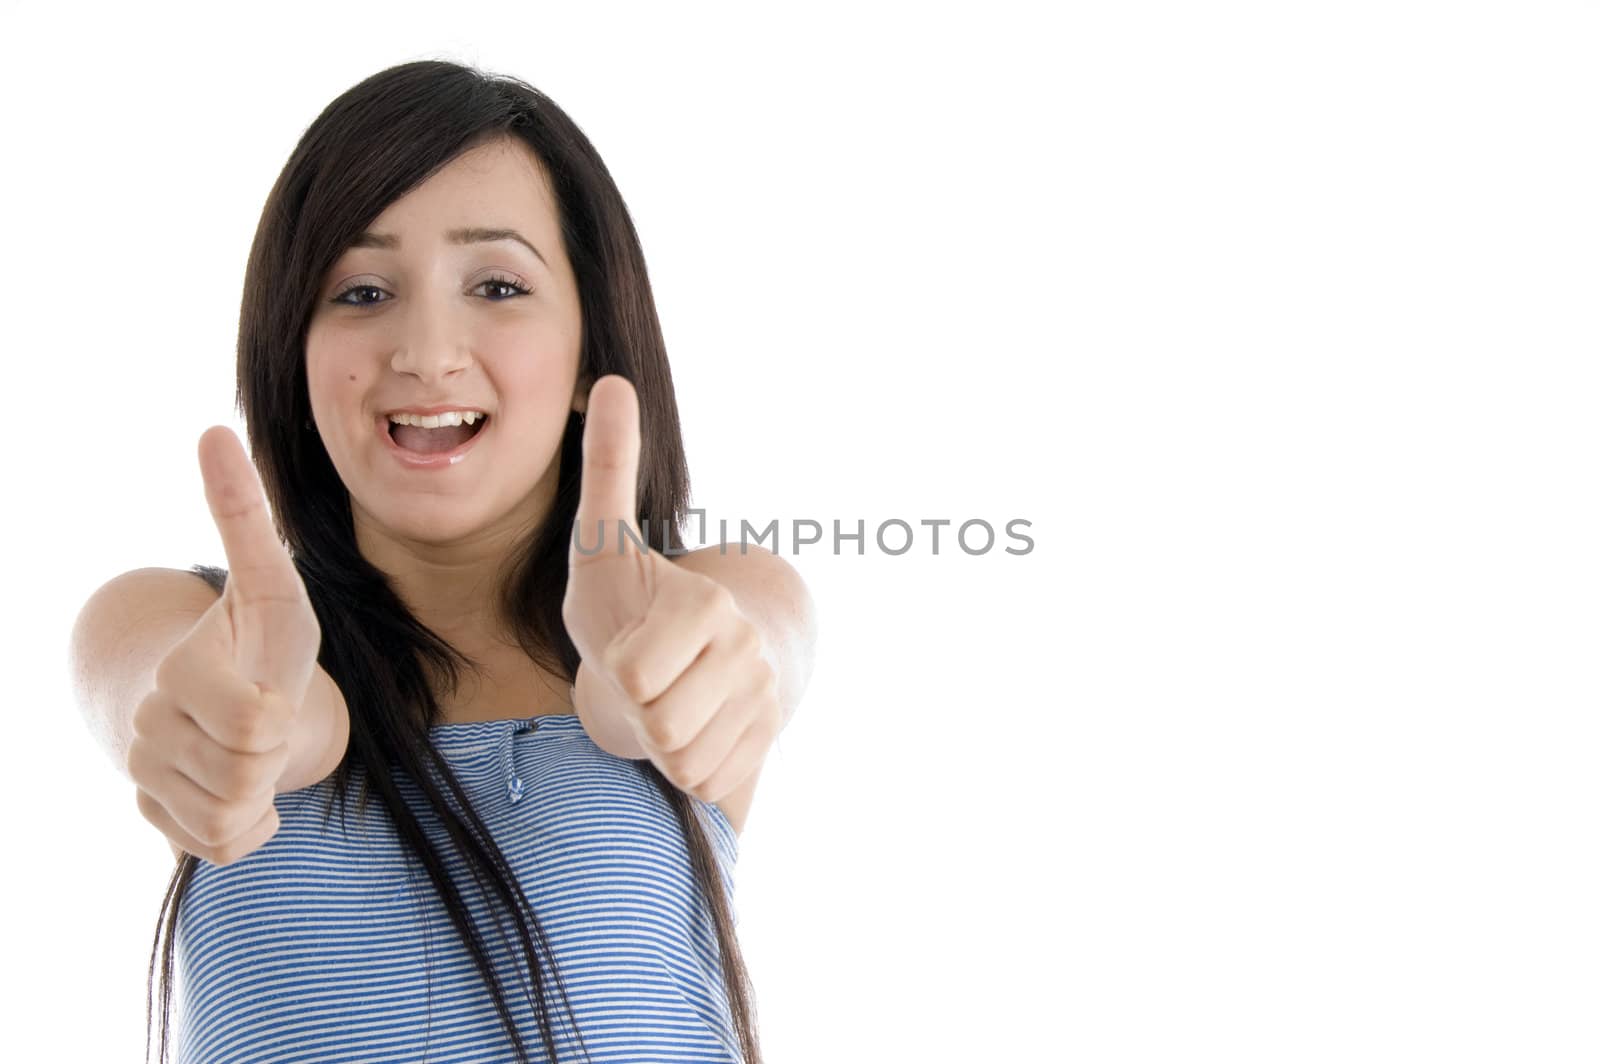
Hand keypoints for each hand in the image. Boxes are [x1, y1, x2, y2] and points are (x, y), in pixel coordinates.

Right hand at [127, 426, 322, 865]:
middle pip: (248, 771)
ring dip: (266, 787)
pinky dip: (252, 827)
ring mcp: (151, 778)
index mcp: (181, 673)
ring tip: (258, 750)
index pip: (254, 719)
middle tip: (271, 719)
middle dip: (277, 750)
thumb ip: (243, 515)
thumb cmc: (257, 639)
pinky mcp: (163, 822)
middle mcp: (155, 728)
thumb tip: (211, 429)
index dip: (278, 709)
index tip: (274, 688)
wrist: (216, 703)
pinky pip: (226, 848)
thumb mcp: (269, 582)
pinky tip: (246, 789)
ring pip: (234, 813)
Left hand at [562, 375, 779, 803]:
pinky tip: (692, 729)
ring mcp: (764, 700)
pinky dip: (687, 768)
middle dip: (639, 710)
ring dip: (662, 743)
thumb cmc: (633, 597)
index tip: (631, 643)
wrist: (699, 652)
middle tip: (646, 677)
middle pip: (660, 725)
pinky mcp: (767, 742)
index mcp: (707, 606)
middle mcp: (747, 652)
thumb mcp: (602, 541)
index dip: (616, 669)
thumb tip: (614, 380)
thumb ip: (607, 468)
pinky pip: (707, 784)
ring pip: (685, 761)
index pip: (632, 676)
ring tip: (666, 701)